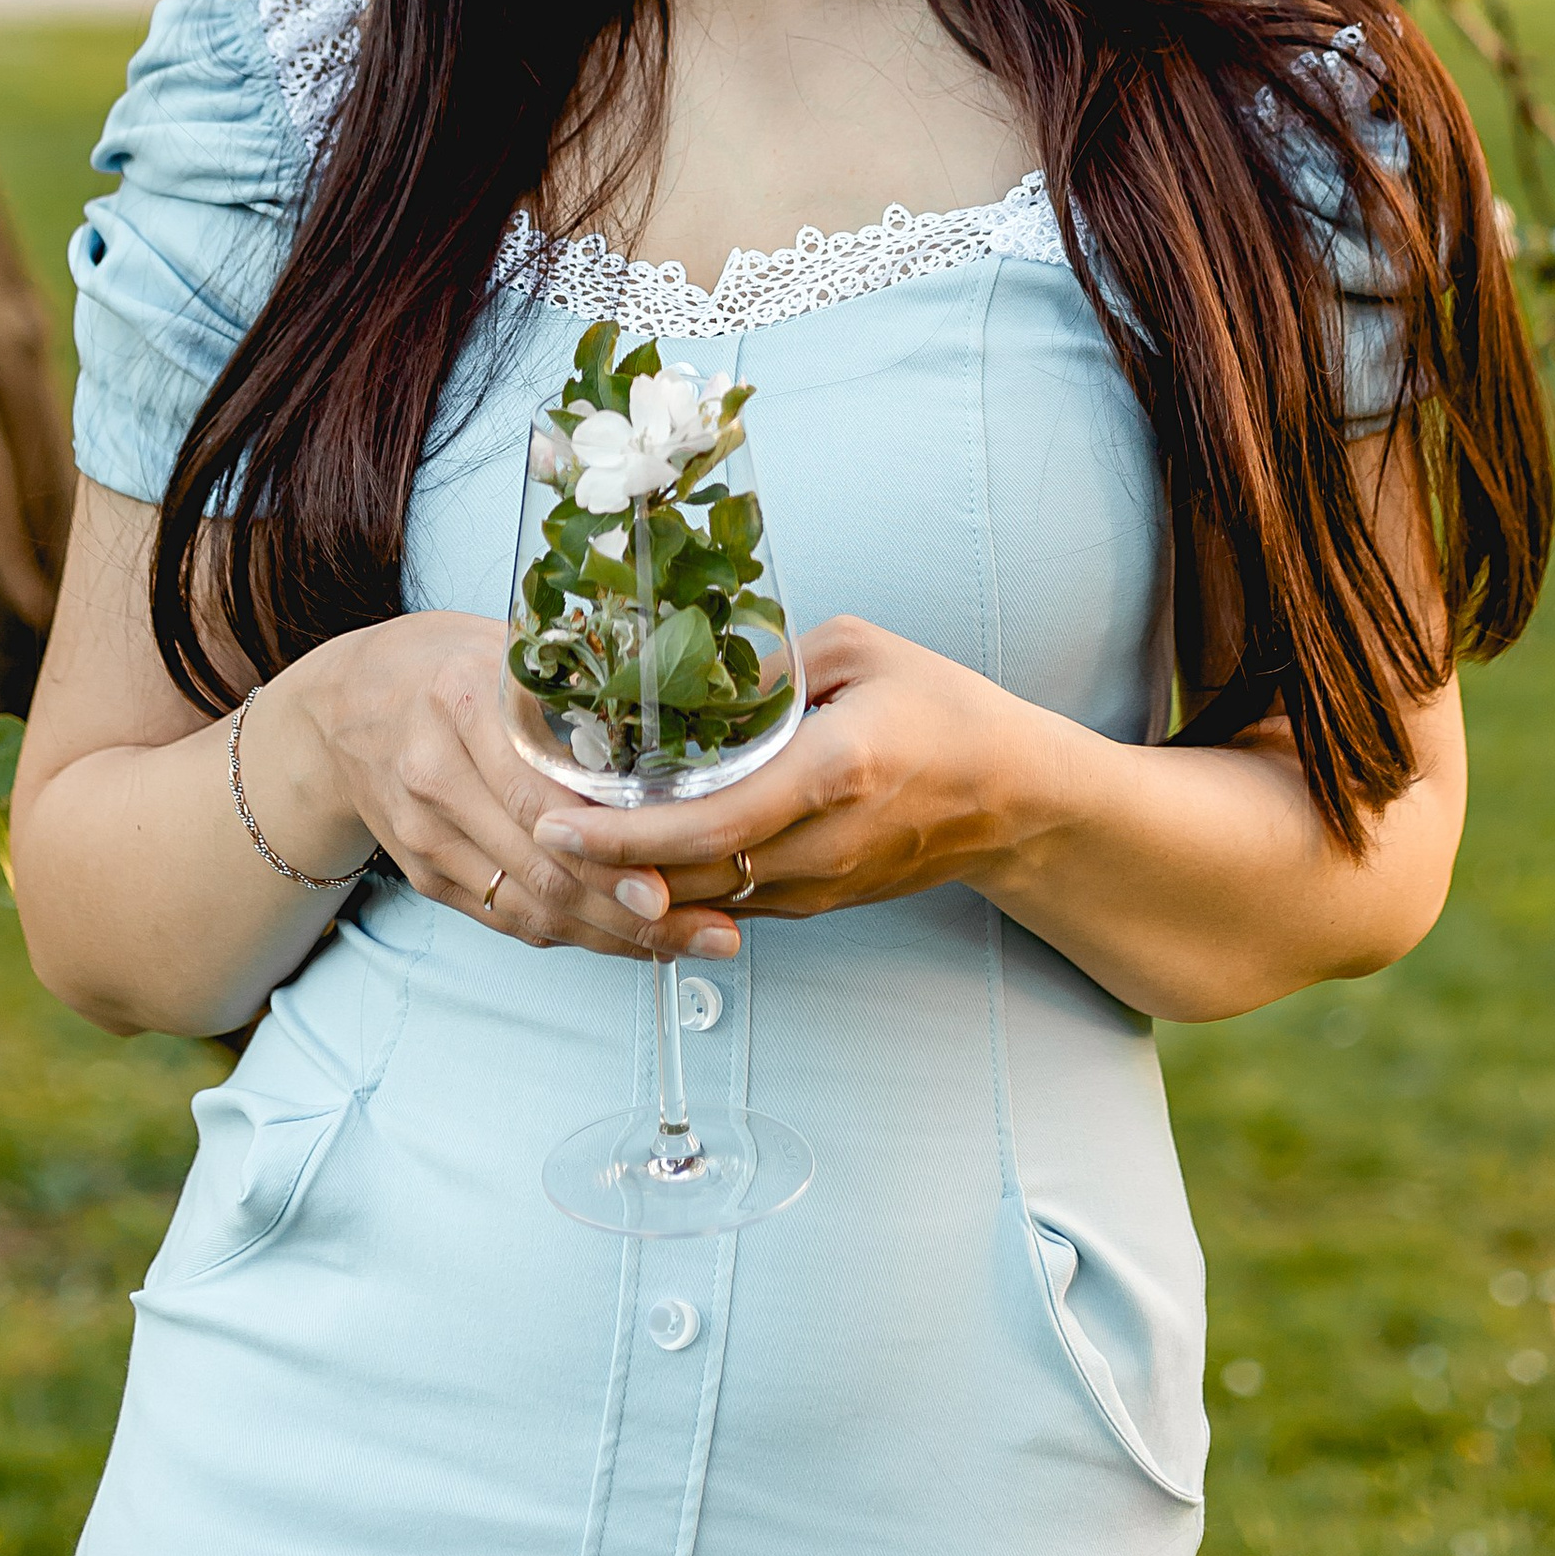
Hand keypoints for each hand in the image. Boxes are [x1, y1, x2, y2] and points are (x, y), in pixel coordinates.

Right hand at [280, 611, 743, 964]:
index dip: (606, 855)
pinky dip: (566, 932)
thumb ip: (571, 679)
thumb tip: (675, 707)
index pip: (539, 802)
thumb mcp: (500, 643)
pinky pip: (503, 915)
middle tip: (707, 932)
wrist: (339, 704)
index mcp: (461, 704)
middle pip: (540, 870)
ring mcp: (424, 834)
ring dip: (610, 936)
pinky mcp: (423, 871)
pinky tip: (623, 937)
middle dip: (629, 914)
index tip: (668, 887)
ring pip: (526, 907)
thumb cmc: (440, 661)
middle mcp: (436, 776)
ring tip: (687, 942)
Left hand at [528, 616, 1064, 929]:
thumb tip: (683, 686)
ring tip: (575, 841)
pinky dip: (682, 886)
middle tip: (538, 831)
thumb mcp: (858, 652)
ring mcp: (823, 885)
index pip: (711, 825)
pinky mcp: (823, 903)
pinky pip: (736, 902)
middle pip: (693, 880)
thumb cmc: (941, 707)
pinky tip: (641, 855)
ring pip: (707, 903)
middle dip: (608, 868)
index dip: (625, 835)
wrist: (1016, 797)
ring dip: (638, 883)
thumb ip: (768, 670)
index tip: (559, 822)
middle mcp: (822, 845)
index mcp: (832, 773)